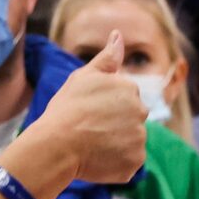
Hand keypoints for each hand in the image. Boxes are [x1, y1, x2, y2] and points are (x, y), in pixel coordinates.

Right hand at [33, 33, 147, 184]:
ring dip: (116, 144)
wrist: (57, 144)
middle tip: (90, 129)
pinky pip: (129, 161)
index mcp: (129, 88)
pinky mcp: (135, 161)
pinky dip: (116, 163)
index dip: (105, 108)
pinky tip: (97, 158)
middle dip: (115, 125)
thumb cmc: (67, 109)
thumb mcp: (84, 76)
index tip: (88, 112)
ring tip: (92, 145)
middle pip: (131, 120)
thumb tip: (118, 35)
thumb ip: (107, 57)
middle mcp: (140, 111)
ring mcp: (139, 137)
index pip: (124, 99)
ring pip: (130, 141)